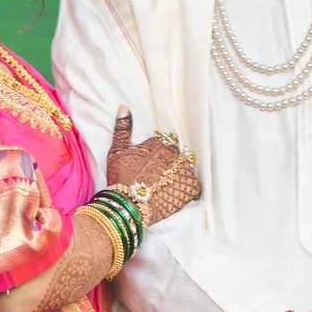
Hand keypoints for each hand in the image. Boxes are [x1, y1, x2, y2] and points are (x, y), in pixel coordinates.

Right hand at [105, 106, 200, 225]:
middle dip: (168, 166)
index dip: (156, 157)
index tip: (149, 167)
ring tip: (165, 189)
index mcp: (159, 142)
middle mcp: (174, 153)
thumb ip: (123, 128)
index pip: (163, 145)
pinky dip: (186, 191)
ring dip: (178, 177)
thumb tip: (124, 107)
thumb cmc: (121, 177)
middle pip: (175, 157)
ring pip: (185, 170)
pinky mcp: (191, 187)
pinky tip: (174, 196)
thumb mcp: (117, 151)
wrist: (129, 204)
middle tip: (156, 180)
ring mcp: (184, 170)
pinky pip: (194, 187)